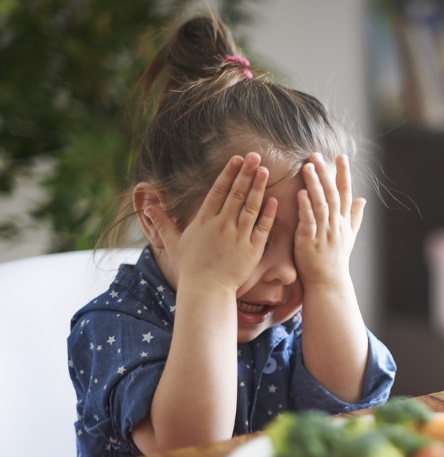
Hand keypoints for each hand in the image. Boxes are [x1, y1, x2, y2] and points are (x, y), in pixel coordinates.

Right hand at [144, 153, 277, 294]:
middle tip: (255, 156)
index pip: (218, 191)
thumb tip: (147, 207)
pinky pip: (262, 227)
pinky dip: (268, 213)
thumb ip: (163, 223)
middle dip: (246, 173)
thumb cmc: (191, 268)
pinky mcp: (252, 249)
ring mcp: (238, 236)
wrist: (206, 290)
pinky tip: (274, 199)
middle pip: (236, 194)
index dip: (229, 173)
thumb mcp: (174, 243)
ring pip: (250, 207)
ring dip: (258, 187)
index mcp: (204, 220)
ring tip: (265, 171)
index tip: (237, 159)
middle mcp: (222, 225)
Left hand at [294, 153, 365, 289]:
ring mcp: (324, 233)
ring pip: (320, 204)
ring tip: (307, 167)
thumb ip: (354, 217)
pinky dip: (305, 207)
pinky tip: (300, 193)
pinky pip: (309, 221)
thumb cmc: (336, 260)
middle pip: (332, 194)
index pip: (346, 193)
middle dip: (325, 174)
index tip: (341, 156)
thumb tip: (363, 199)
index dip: (343, 174)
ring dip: (314, 185)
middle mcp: (336, 225)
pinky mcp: (309, 242)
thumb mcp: (349, 237)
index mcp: (344, 222)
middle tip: (317, 155)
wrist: (328, 283)